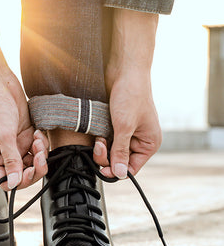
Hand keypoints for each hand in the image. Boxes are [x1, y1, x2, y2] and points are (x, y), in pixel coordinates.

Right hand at [0, 78, 48, 189]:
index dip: (21, 180)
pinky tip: (37, 132)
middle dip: (34, 166)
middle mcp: (2, 155)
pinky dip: (41, 143)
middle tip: (40, 156)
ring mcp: (14, 146)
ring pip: (32, 162)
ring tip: (38, 139)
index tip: (31, 170)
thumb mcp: (3, 135)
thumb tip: (14, 183)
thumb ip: (11, 160)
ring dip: (39, 154)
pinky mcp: (24, 136)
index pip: (6, 181)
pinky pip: (37, 149)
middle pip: (23, 174)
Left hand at [93, 8, 160, 177]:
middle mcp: (139, 140)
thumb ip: (120, 151)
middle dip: (106, 157)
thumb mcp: (125, 126)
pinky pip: (106, 141)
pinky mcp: (115, 126)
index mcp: (149, 143)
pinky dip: (100, 140)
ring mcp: (127, 133)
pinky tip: (97, 132)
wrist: (124, 71)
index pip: (132, 168)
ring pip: (110, 152)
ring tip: (98, 136)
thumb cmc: (131, 95)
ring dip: (101, 148)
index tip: (102, 169)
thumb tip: (120, 174)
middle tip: (99, 145)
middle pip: (119, 161)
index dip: (117, 171)